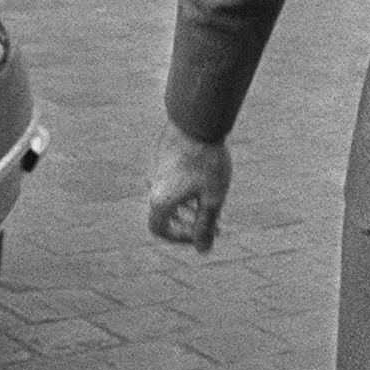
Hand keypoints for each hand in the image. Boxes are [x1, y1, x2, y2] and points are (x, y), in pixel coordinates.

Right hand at [146, 125, 231, 254]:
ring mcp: (157, 169)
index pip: (160, 230)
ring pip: (170, 195)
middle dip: (190, 222)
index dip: (179, 238)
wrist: (198, 119)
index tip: (201, 235)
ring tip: (214, 202)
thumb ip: (206, 226)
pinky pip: (172, 179)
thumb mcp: (213, 198)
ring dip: (190, 205)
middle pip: (166, 214)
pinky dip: (187, 188)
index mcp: (160, 200)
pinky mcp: (163, 155)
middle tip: (215, 224)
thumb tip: (203, 250)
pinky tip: (208, 178)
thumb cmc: (207, 161)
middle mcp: (153, 185)